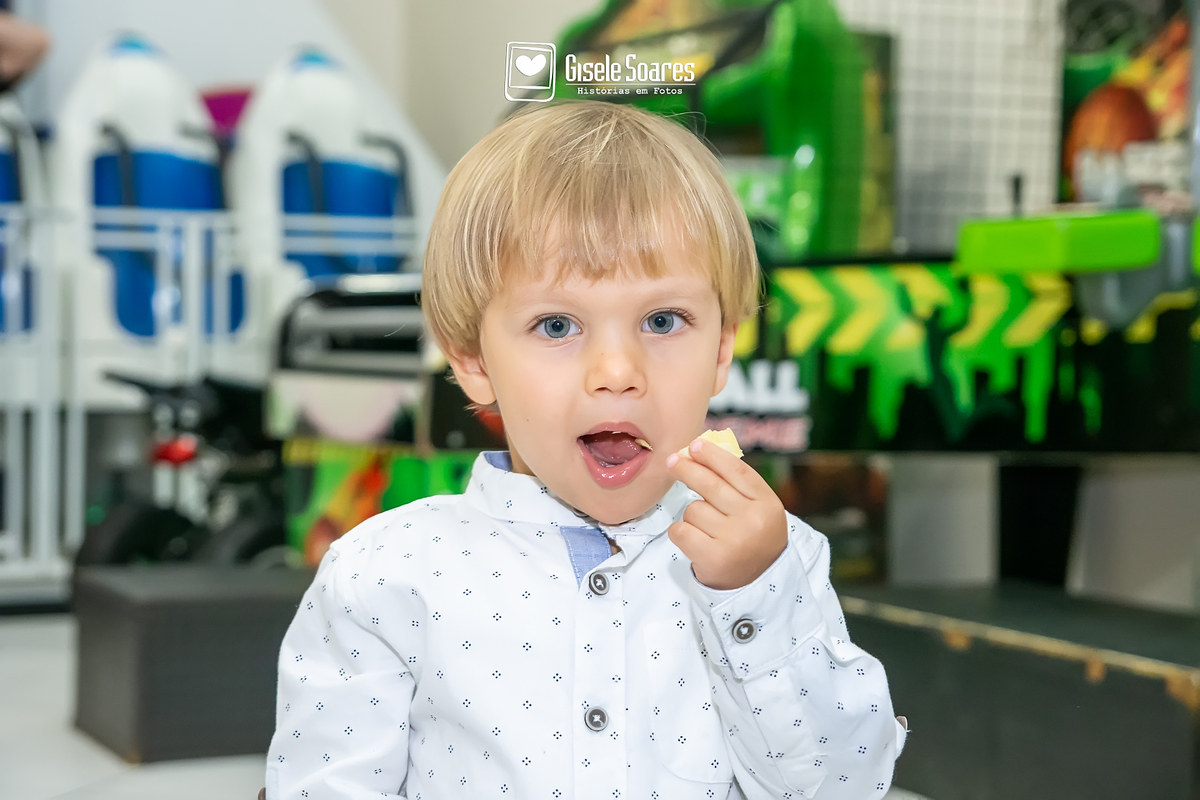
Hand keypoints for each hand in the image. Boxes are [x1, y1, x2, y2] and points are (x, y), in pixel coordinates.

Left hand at [665, 438, 787, 589]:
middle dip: (688, 469)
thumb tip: (699, 449)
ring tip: (707, 529)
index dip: (713, 456)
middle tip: (672, 461)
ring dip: (692, 515)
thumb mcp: (758, 508)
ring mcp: (733, 540)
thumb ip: (736, 483)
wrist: (758, 581)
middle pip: (710, 485)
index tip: (695, 445)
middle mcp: (753, 521)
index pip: (737, 471)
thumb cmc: (752, 536)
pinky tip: (693, 540)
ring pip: (693, 509)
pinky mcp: (713, 558)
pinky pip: (681, 530)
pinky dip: (680, 532)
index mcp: (767, 504)